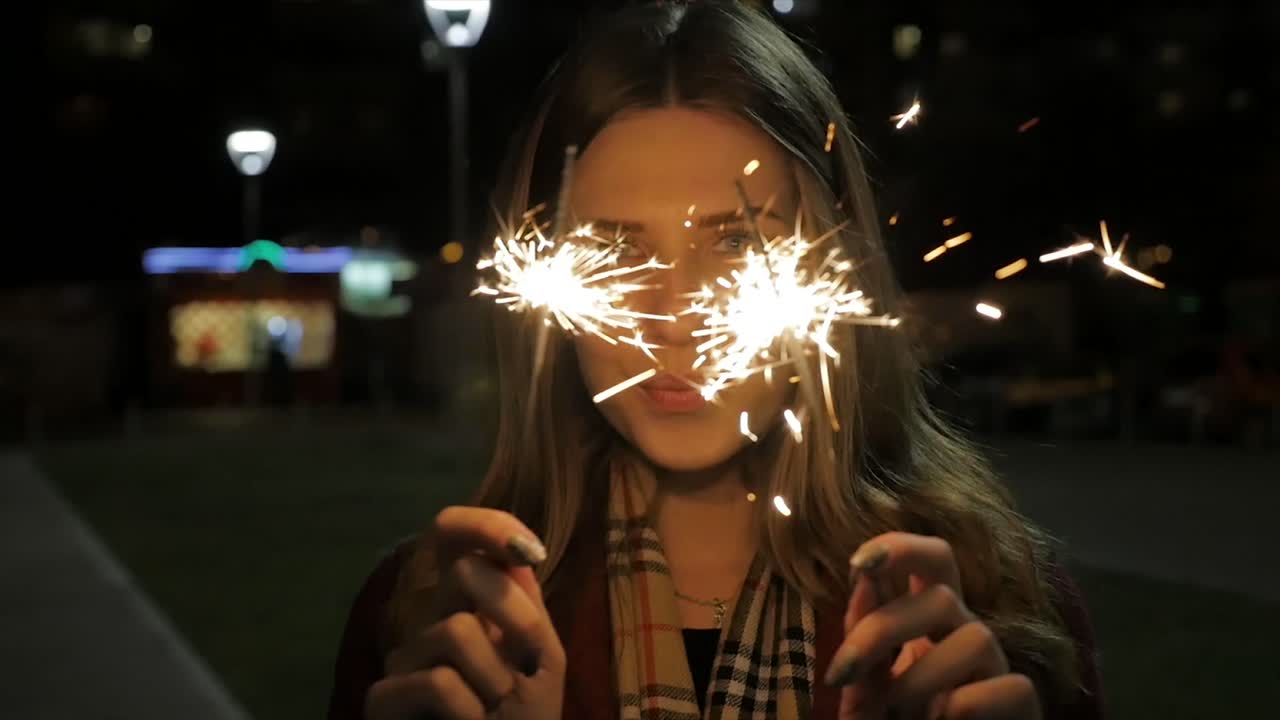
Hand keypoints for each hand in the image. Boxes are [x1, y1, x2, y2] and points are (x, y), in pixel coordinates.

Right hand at [365, 507, 566, 719]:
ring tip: (493, 712)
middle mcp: (429, 619)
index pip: (452, 534)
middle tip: (526, 668)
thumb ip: (527, 606)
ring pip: (456, 630)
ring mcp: (402, 658)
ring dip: (495, 680)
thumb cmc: (521, 719)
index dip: (485, 524)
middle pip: (464, 572)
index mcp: (465, 602)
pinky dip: (468, 712)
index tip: (530, 552)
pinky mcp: (381, 699)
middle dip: (515, 618)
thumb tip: (517, 555)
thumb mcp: (540, 660)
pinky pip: (437, 682)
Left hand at [827, 532, 1039, 719]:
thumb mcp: (863, 694)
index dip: (902, 549)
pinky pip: (1012, 686)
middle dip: (884, 628)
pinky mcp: (1023, 703)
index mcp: (928, 624)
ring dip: (922, 679)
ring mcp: (995, 669)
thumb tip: (864, 582)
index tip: (858, 563)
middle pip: (944, 596)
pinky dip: (965, 709)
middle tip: (841, 671)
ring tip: (898, 713)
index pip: (930, 564)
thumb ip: (861, 645)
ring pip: (978, 637)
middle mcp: (964, 637)